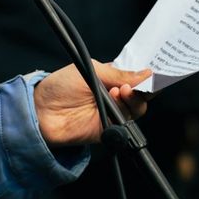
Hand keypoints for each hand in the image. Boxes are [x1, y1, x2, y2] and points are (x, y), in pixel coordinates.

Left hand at [34, 61, 150, 146]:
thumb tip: (147, 74)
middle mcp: (114, 96)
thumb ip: (118, 74)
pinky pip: (127, 123)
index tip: (156, 70)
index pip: (135, 77)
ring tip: (119, 90)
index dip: (147, 74)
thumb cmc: (60, 86)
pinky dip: (126, 111)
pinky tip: (116, 100)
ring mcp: (113, 112)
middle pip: (141, 94)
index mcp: (110, 78)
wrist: (41, 111)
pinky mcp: (110, 128)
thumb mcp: (91, 70)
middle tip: (133, 82)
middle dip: (143, 87)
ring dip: (133, 97)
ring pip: (138, 108)